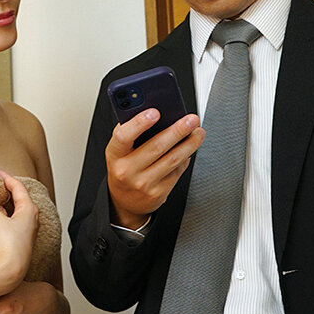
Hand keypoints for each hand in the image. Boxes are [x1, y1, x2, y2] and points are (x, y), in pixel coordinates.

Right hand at [0, 170, 38, 286]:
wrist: (10, 270)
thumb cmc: (6, 243)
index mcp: (29, 209)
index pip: (18, 187)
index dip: (6, 178)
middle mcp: (33, 219)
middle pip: (21, 198)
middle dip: (7, 190)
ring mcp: (29, 231)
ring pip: (18, 211)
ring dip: (6, 204)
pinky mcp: (23, 241)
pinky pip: (15, 222)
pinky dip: (6, 216)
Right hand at [106, 109, 203, 227]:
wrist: (125, 201)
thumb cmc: (124, 168)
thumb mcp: (119, 150)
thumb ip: (131, 131)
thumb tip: (155, 112)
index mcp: (115, 154)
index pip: (123, 136)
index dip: (139, 123)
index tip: (155, 112)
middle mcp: (127, 170)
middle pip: (156, 147)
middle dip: (177, 130)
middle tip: (191, 120)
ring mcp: (143, 184)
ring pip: (172, 159)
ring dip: (189, 144)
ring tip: (198, 132)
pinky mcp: (158, 193)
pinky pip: (177, 172)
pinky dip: (185, 158)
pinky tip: (189, 149)